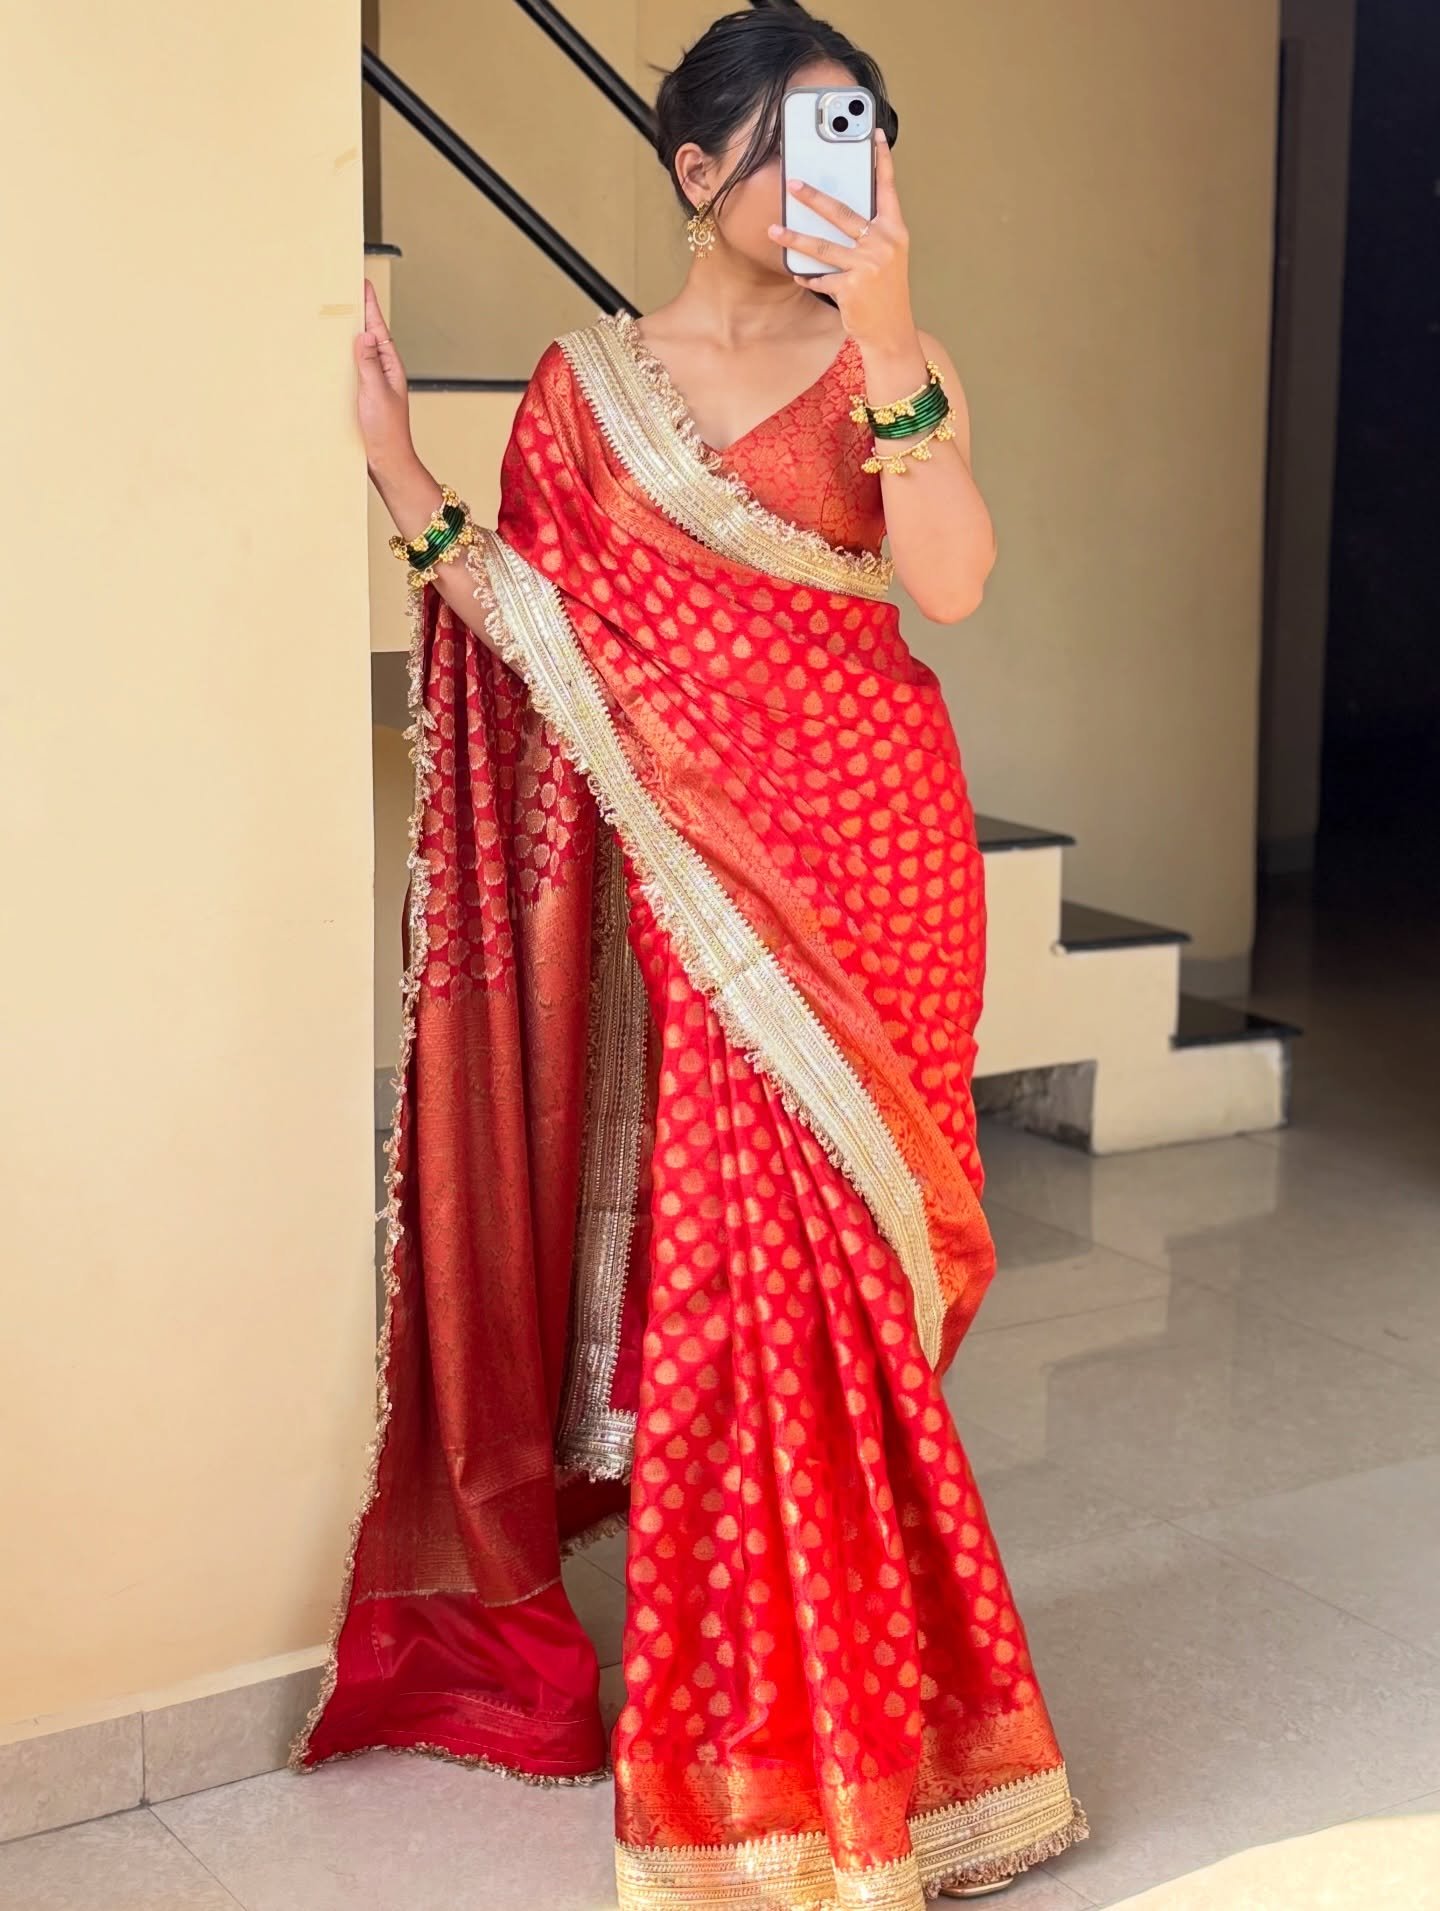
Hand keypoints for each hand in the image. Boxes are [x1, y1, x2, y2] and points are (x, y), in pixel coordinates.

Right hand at [356, 277, 415, 476]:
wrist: (387, 462)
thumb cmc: (387, 432)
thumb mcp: (376, 392)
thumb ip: (369, 363)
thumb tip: (366, 335)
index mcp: (390, 366)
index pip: (378, 328)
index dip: (369, 306)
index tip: (362, 283)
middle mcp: (383, 372)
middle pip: (369, 335)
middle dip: (358, 313)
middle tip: (348, 289)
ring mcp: (373, 384)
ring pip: (359, 352)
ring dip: (349, 333)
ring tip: (338, 312)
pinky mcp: (363, 396)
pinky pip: (351, 370)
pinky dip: (343, 357)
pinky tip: (333, 354)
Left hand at [767, 129, 915, 351]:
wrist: (891, 331)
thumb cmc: (885, 292)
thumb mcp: (887, 257)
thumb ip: (870, 233)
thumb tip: (837, 213)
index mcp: (895, 231)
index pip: (887, 189)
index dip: (881, 161)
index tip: (873, 134)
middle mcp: (883, 244)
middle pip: (843, 213)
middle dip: (814, 197)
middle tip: (792, 184)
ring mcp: (867, 266)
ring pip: (823, 245)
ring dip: (794, 238)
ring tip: (774, 230)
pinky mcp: (851, 287)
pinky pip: (820, 277)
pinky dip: (808, 277)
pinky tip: (798, 274)